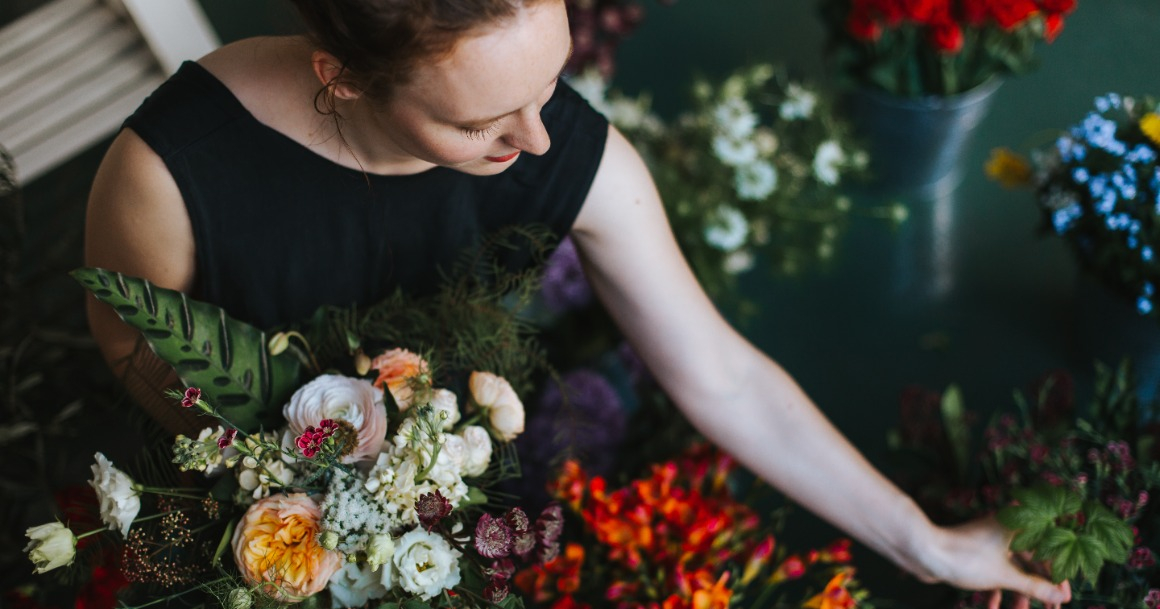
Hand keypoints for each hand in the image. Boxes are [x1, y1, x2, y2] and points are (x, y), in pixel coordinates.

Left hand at [918, 516, 1071, 608]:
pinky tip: (993, 606)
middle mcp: (1005, 529)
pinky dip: (996, 588)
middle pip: (1031, 562)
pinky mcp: (976, 552)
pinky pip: (994, 571)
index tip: (1063, 599)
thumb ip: (1035, 586)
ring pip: (1012, 569)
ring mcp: (990, 541)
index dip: (1057, 577)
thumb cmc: (965, 557)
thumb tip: (1061, 597)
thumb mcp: (1005, 576)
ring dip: (1016, 592)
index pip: (1048, 552)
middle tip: (1047, 608)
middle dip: (1036, 588)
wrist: (923, 552)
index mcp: (1017, 526)